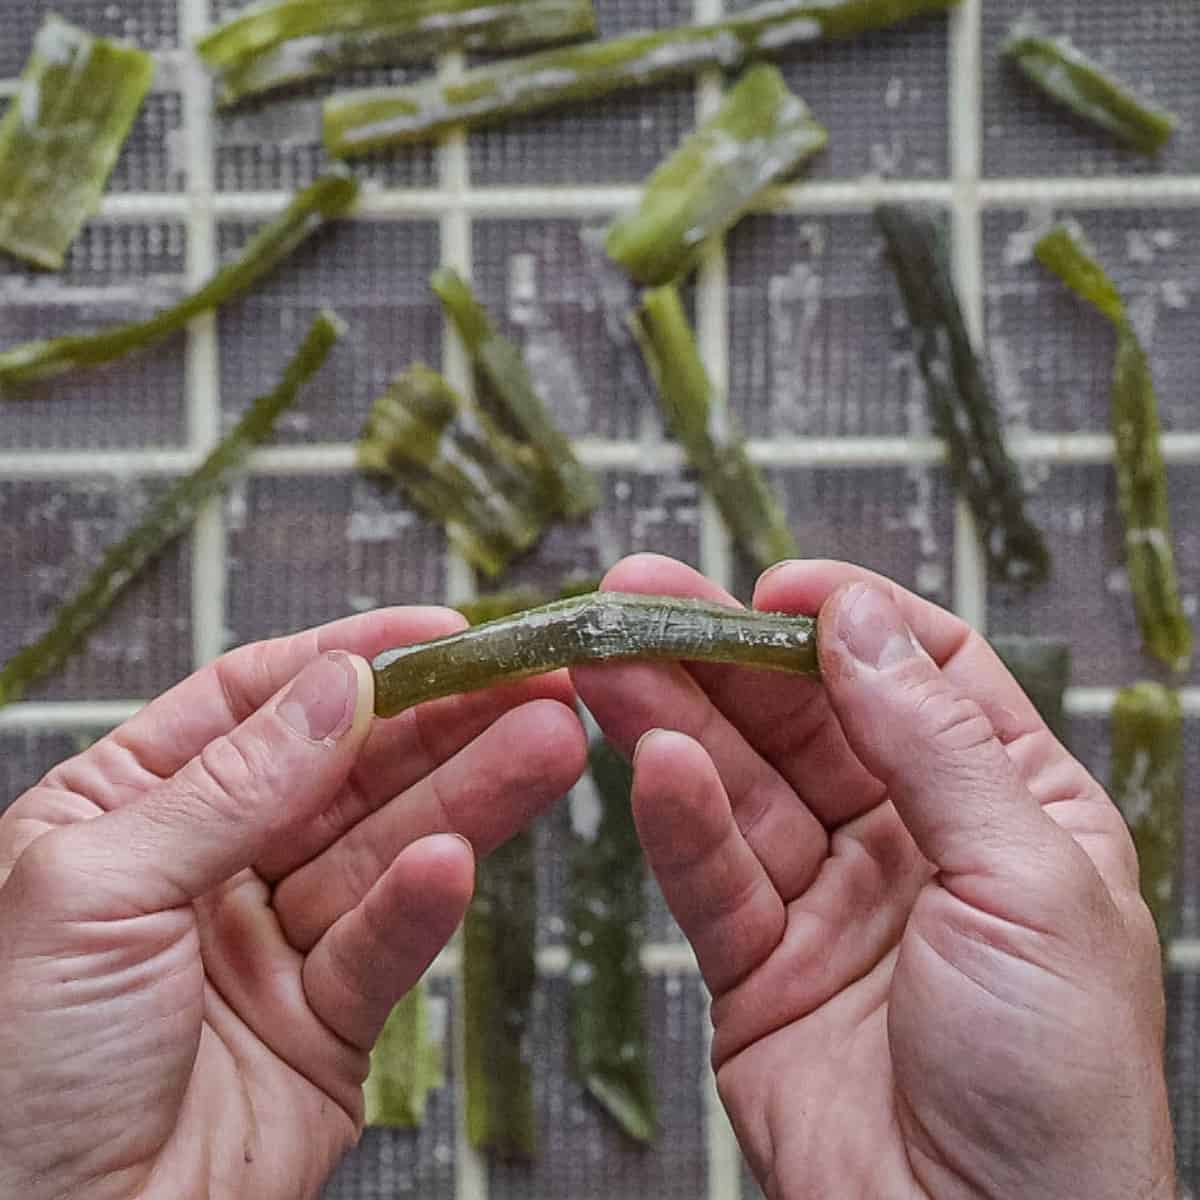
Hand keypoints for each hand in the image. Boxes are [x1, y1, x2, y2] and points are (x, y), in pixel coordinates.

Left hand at [0, 608, 585, 1199]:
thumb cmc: (10, 1077)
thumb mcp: (94, 891)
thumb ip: (228, 786)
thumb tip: (337, 686)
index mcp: (124, 811)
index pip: (253, 701)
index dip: (351, 657)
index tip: (438, 633)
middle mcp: (205, 866)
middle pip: (344, 770)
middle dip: (441, 722)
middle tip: (532, 680)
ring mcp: (269, 944)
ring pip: (382, 851)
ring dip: (468, 795)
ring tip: (545, 743)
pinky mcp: (324, 1024)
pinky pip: (380, 950)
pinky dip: (421, 907)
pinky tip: (458, 862)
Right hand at [574, 555, 1174, 1199]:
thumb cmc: (1058, 1091)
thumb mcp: (1027, 883)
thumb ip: (936, 743)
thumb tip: (862, 623)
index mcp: (1011, 809)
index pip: (924, 672)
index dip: (850, 620)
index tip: (780, 586)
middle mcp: (915, 844)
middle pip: (806, 720)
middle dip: (725, 654)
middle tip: (642, 597)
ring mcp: (831, 903)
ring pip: (742, 787)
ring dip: (674, 718)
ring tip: (610, 659)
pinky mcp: (759, 969)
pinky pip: (713, 876)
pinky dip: (679, 820)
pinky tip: (651, 762)